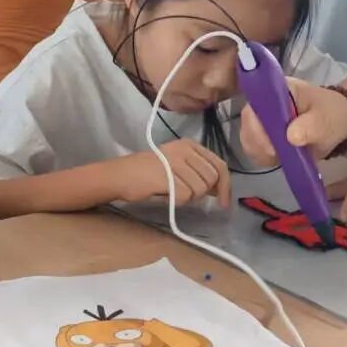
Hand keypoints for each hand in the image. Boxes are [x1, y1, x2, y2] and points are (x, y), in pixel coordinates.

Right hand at [111, 139, 230, 207]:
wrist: (120, 174)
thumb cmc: (149, 173)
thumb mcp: (178, 165)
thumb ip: (199, 172)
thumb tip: (220, 189)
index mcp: (190, 144)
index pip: (219, 164)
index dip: (225, 185)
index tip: (224, 202)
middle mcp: (185, 149)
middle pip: (212, 179)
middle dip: (203, 192)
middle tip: (185, 193)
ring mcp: (176, 162)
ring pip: (200, 189)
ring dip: (188, 197)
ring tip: (172, 191)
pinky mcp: (167, 176)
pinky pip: (185, 196)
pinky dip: (177, 201)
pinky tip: (165, 194)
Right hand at [240, 78, 346, 164]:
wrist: (338, 124)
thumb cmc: (332, 114)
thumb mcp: (328, 118)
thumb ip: (312, 125)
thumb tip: (291, 136)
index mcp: (279, 88)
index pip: (256, 102)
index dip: (257, 124)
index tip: (271, 145)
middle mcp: (265, 101)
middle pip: (248, 123)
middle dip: (259, 143)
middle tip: (277, 154)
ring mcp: (262, 119)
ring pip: (248, 138)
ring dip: (261, 152)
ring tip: (282, 156)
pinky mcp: (263, 135)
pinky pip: (254, 149)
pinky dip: (263, 158)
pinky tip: (279, 158)